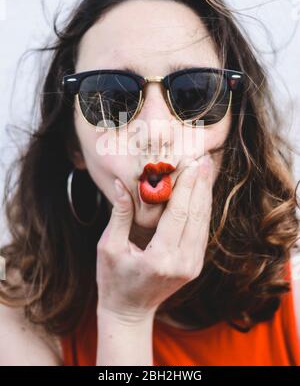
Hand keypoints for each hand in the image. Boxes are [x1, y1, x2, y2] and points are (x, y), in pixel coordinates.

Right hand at [96, 154, 212, 322]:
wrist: (129, 311)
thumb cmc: (113, 279)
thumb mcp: (109, 247)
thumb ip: (119, 215)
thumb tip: (121, 184)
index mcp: (161, 259)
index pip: (179, 214)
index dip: (187, 186)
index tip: (191, 162)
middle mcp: (183, 262)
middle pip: (196, 215)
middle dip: (201, 183)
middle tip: (203, 157)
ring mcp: (192, 265)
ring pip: (203, 221)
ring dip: (205, 193)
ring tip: (206, 168)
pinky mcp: (195, 264)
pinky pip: (201, 230)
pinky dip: (202, 208)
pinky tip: (201, 190)